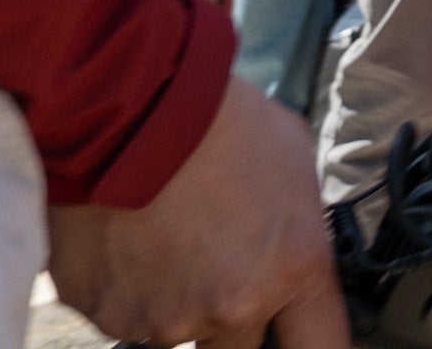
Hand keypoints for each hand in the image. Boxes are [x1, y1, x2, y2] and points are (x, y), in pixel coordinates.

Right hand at [45, 73, 353, 346]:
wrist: (131, 107)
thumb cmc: (217, 120)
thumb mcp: (296, 162)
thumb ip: (299, 228)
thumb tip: (293, 250)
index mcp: (292, 272)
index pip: (322, 347)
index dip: (310, 342)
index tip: (300, 338)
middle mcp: (232, 308)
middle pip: (242, 347)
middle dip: (236, 316)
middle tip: (219, 262)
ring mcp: (166, 318)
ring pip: (180, 327)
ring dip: (178, 296)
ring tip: (167, 232)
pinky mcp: (108, 315)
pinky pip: (127, 314)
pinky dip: (129, 287)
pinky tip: (131, 237)